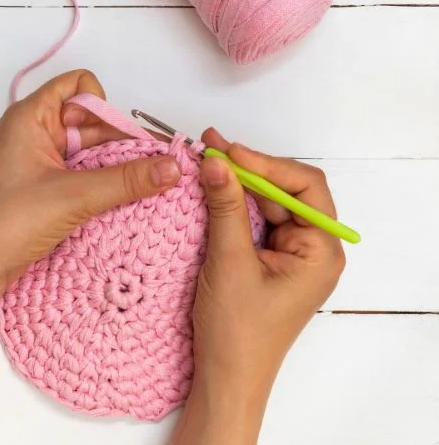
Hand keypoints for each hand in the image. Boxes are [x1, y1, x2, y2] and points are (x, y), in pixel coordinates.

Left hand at [0, 70, 180, 293]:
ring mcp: (39, 161)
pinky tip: (125, 198)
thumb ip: (126, 180)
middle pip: (90, 120)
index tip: (119, 138)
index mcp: (30, 118)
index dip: (103, 105)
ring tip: (150, 183)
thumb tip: (172, 167)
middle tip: (158, 164)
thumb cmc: (7, 222)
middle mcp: (34, 133)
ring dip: (115, 164)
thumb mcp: (73, 196)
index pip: (77, 85)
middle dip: (121, 140)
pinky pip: (82, 173)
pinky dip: (103, 182)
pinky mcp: (44, 187)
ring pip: (89, 150)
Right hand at [172, 128, 345, 443]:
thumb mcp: (229, 262)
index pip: (304, 188)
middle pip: (286, 192)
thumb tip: (215, 162)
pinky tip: (212, 189)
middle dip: (249, 169)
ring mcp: (291, 255)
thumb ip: (225, 208)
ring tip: (206, 161)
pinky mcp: (270, 261)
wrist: (226, 377)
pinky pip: (256, 222)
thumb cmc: (237, 332)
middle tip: (210, 148)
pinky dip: (234, 205)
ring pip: (268, 204)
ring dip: (238, 184)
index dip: (266, 164)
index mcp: (320, 251)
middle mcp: (313, 249)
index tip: (228, 152)